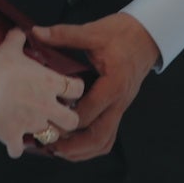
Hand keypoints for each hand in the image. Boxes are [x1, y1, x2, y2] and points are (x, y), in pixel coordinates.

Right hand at [0, 30, 83, 158]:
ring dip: (45, 134)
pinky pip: (19, 150)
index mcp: (50, 83)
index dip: (76, 89)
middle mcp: (47, 106)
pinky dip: (16, 147)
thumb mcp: (8, 48)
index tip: (69, 88)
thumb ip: (17, 39)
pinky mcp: (14, 136)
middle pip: (72, 121)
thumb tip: (18, 31)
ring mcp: (32, 124)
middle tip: (58, 113)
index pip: (78, 89)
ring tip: (36, 127)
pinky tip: (12, 141)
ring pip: (51, 137)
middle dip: (68, 119)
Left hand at [32, 13, 159, 161]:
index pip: (89, 112)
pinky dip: (91, 144)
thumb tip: (36, 33)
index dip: (67, 121)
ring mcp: (120, 107)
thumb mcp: (93, 31)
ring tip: (59, 150)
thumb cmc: (122, 33)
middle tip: (50, 146)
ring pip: (105, 141)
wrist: (147, 36)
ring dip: (83, 150)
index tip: (45, 122)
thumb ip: (64, 35)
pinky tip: (74, 144)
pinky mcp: (118, 108)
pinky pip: (107, 135)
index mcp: (113, 84)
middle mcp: (119, 101)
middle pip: (99, 136)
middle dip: (75, 147)